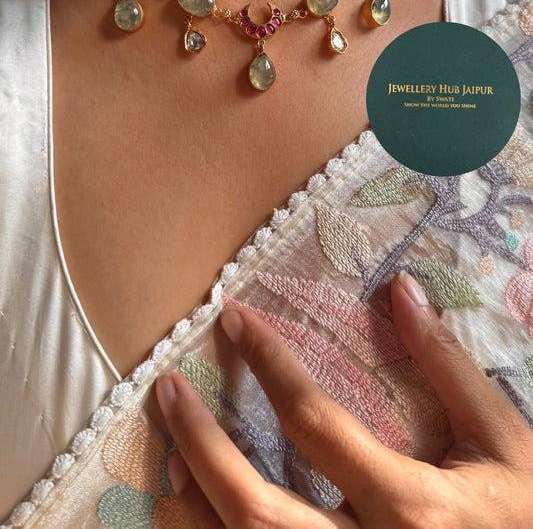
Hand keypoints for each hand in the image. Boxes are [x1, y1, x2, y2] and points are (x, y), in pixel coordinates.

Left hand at [156, 271, 531, 528]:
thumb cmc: (521, 517)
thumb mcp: (501, 440)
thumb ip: (448, 367)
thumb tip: (402, 290)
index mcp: (410, 507)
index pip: (315, 423)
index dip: (268, 365)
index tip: (233, 321)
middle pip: (255, 509)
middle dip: (201, 444)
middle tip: (167, 388)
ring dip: (194, 506)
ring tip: (168, 455)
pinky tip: (198, 509)